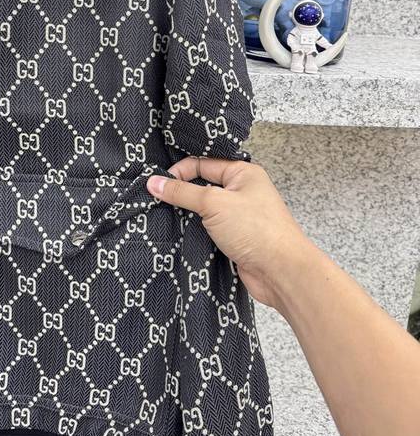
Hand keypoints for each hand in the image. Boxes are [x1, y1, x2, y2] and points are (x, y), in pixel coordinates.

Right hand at [147, 157, 310, 308]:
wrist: (281, 272)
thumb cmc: (257, 231)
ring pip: (204, 209)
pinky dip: (195, 231)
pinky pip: (208, 229)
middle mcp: (242, 192)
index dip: (180, 171)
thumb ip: (182, 193)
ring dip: (187, 214)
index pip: (203, 163)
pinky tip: (179, 234)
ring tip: (165, 216)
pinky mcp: (234, 239)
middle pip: (202, 185)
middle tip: (157, 198)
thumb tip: (155, 182)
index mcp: (243, 173)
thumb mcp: (214, 203)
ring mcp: (238, 217)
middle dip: (181, 192)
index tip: (159, 184)